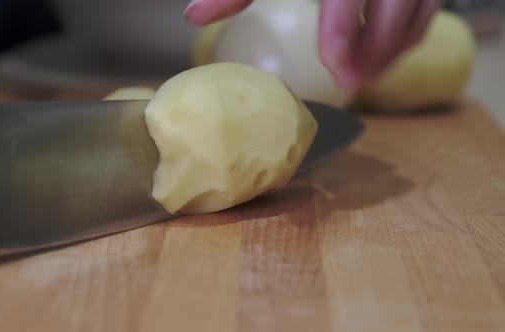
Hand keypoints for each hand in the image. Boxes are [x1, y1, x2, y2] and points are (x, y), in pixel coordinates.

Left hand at [184, 0, 440, 94]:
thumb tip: (194, 16)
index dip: (343, 25)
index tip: (333, 63)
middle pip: (394, 4)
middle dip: (373, 49)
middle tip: (349, 84)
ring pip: (417, 12)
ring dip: (391, 50)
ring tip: (361, 79)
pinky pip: (428, 10)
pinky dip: (405, 38)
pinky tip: (379, 58)